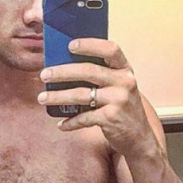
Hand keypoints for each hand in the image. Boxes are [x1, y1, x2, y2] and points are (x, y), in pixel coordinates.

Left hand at [38, 38, 160, 157]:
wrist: (139, 137)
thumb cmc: (123, 108)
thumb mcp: (119, 87)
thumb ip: (103, 75)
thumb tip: (66, 65)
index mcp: (125, 70)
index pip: (110, 49)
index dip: (90, 44)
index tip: (70, 45)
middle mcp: (124, 82)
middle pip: (88, 71)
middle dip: (62, 72)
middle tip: (44, 75)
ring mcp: (119, 100)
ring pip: (81, 94)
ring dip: (58, 97)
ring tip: (43, 98)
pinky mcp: (111, 118)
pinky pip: (84, 118)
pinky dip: (70, 122)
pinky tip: (61, 125)